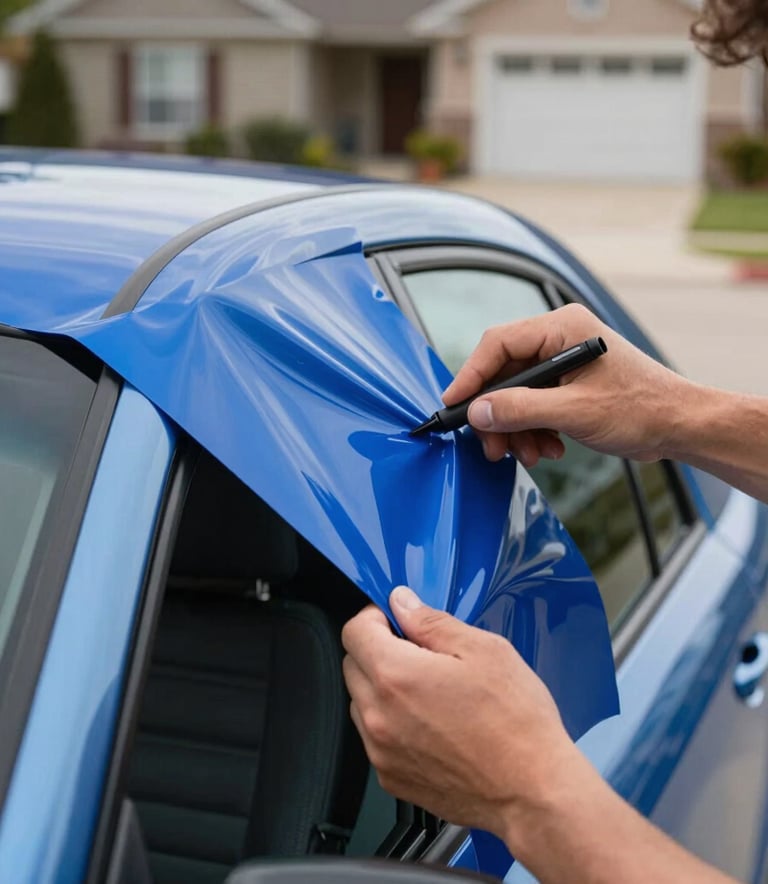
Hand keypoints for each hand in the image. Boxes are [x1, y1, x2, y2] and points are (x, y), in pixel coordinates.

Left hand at [341, 587, 574, 846]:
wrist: (533, 793)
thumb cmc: (516, 723)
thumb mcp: (484, 650)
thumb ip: (432, 622)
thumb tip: (403, 604)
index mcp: (396, 676)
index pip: (354, 631)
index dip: (375, 617)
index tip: (397, 619)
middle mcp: (379, 716)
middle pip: (352, 666)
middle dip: (378, 650)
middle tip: (420, 652)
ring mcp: (381, 752)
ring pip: (361, 702)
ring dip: (382, 688)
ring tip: (431, 692)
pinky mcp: (392, 778)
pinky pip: (375, 738)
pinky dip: (392, 723)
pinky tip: (432, 723)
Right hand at [443, 303, 690, 464]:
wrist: (679, 426)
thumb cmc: (642, 408)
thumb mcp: (574, 411)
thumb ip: (521, 410)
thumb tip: (478, 412)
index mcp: (562, 328)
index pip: (498, 344)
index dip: (471, 376)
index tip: (454, 406)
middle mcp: (559, 340)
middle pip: (504, 374)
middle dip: (498, 415)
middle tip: (493, 446)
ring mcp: (563, 363)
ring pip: (516, 395)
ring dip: (516, 429)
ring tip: (529, 454)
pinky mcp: (567, 385)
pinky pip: (533, 406)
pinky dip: (532, 430)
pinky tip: (548, 448)